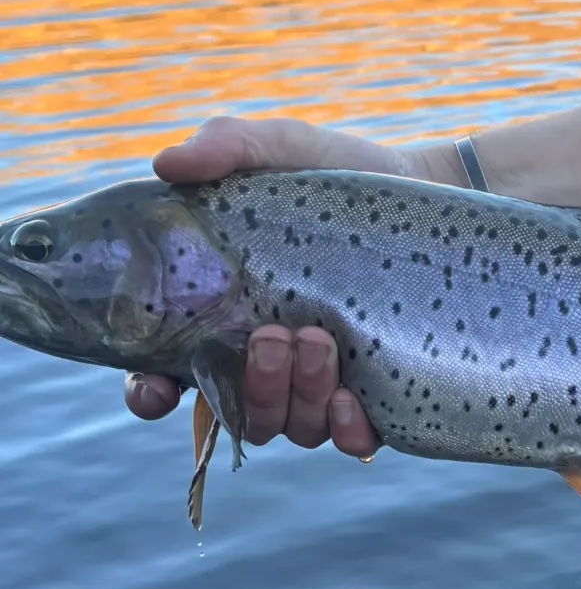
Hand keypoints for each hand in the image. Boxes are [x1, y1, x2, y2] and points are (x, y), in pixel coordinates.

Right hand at [122, 116, 457, 456]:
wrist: (422, 188)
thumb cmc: (335, 173)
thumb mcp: (281, 149)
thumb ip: (226, 147)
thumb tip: (167, 164)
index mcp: (223, 317)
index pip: (168, 376)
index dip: (150, 393)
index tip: (156, 387)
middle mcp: (269, 361)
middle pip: (238, 413)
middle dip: (250, 387)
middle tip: (274, 335)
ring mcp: (323, 382)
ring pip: (290, 428)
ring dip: (296, 398)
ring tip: (320, 340)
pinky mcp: (380, 393)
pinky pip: (354, 440)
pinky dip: (346, 431)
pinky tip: (350, 397)